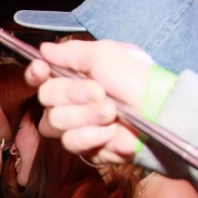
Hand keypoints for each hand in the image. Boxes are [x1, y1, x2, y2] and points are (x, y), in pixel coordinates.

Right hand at [24, 39, 153, 164]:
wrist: (162, 114)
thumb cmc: (139, 80)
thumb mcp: (107, 54)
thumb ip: (72, 52)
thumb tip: (44, 49)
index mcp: (74, 76)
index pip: (40, 77)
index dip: (35, 74)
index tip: (42, 70)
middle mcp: (71, 102)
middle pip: (46, 100)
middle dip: (73, 95)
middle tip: (101, 93)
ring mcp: (77, 127)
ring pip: (55, 124)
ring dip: (86, 117)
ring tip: (113, 114)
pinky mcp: (87, 149)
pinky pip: (73, 144)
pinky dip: (93, 138)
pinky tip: (112, 133)